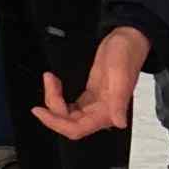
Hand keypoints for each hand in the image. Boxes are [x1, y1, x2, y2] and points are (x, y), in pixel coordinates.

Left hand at [36, 23, 151, 140]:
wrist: (128, 40)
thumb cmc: (127, 54)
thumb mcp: (121, 75)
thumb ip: (119, 101)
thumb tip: (120, 122)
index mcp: (109, 112)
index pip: (77, 128)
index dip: (56, 124)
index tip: (41, 112)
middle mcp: (101, 113)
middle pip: (68, 123)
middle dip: (53, 107)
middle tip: (49, 83)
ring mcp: (94, 105)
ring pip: (66, 115)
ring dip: (53, 100)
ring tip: (51, 78)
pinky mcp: (89, 97)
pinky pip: (68, 106)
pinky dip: (58, 96)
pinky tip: (55, 83)